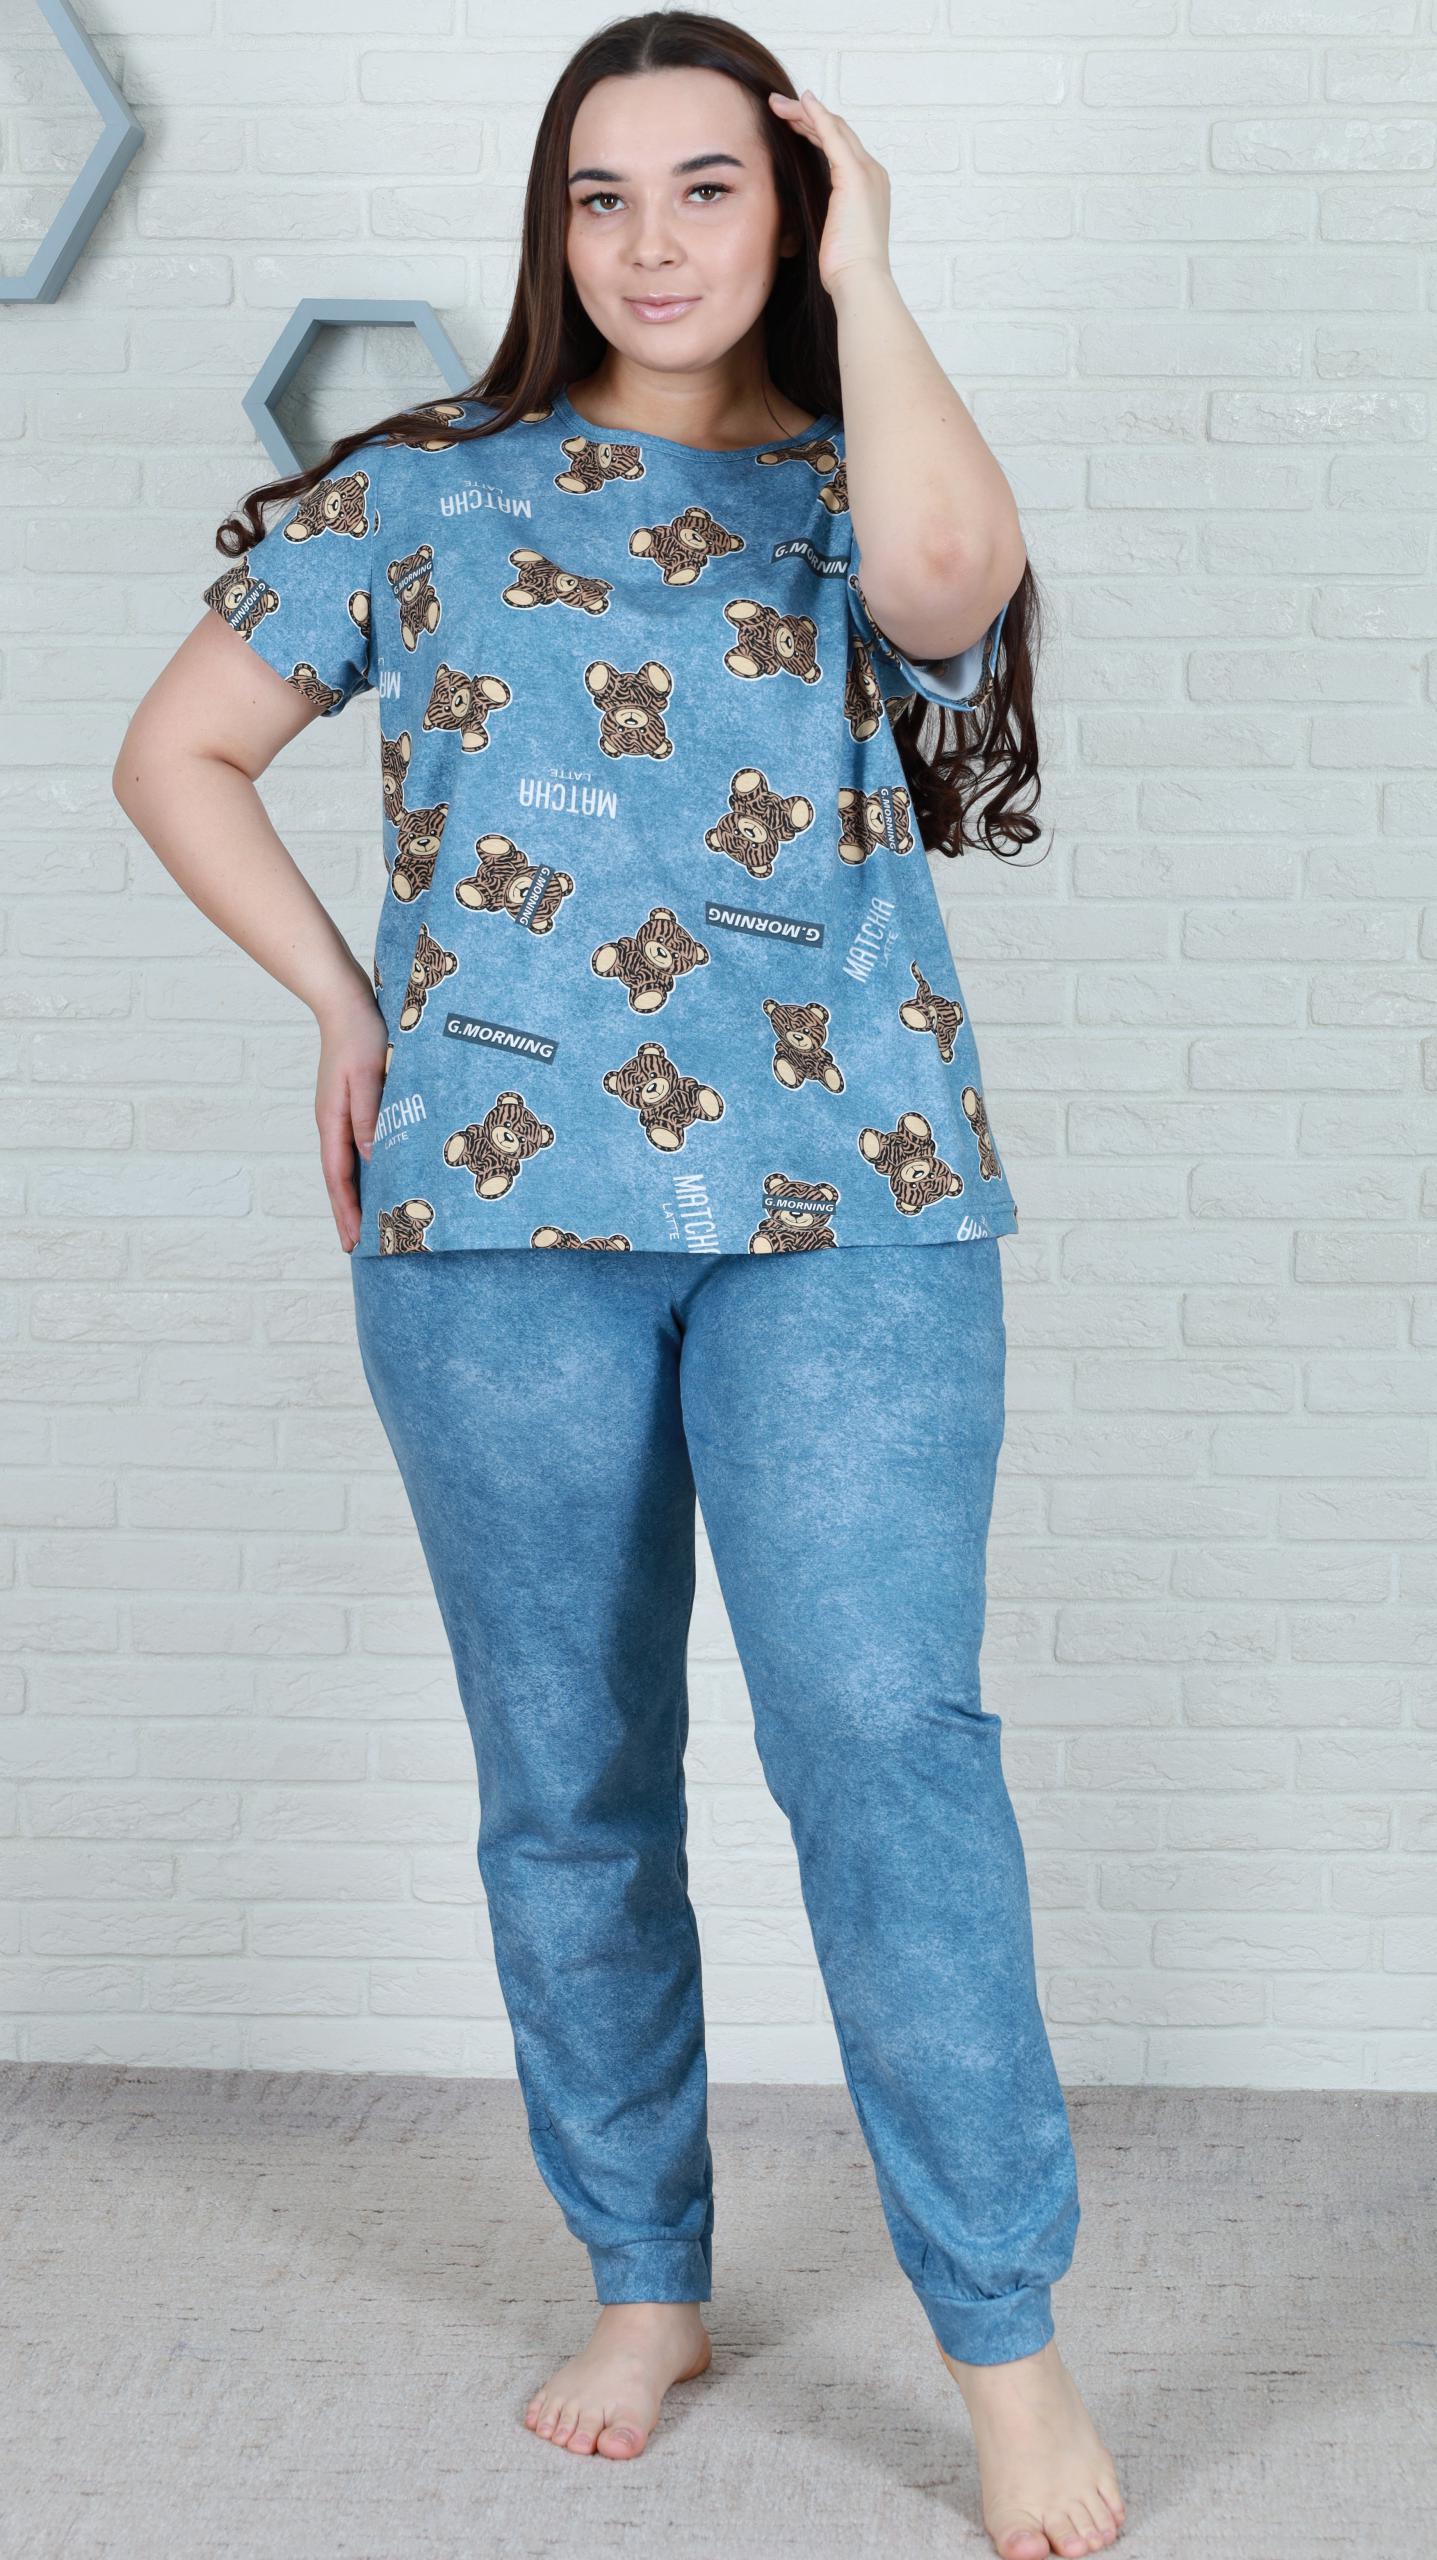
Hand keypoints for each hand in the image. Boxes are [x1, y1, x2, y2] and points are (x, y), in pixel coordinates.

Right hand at [314, 978, 387, 1252]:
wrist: (346, 1002)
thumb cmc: (360, 1035)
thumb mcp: (369, 1075)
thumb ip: (368, 1115)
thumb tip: (369, 1158)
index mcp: (332, 1120)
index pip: (338, 1177)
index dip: (346, 1210)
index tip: (354, 1241)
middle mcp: (332, 1123)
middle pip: (338, 1179)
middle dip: (347, 1214)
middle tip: (355, 1249)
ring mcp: (339, 1115)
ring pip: (345, 1166)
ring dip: (353, 1196)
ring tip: (364, 1225)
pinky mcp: (350, 1106)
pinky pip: (354, 1148)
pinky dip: (362, 1172)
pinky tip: (375, 1180)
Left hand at [768, 87, 890, 294]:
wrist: (859, 282)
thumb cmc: (845, 271)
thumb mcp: (832, 236)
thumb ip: (825, 215)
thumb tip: (801, 215)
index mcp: (868, 188)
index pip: (840, 147)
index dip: (815, 131)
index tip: (790, 125)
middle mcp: (872, 173)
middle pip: (838, 131)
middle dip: (806, 116)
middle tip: (778, 107)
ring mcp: (866, 172)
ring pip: (833, 128)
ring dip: (804, 112)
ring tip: (777, 105)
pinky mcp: (854, 175)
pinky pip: (833, 134)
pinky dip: (816, 115)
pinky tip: (801, 103)